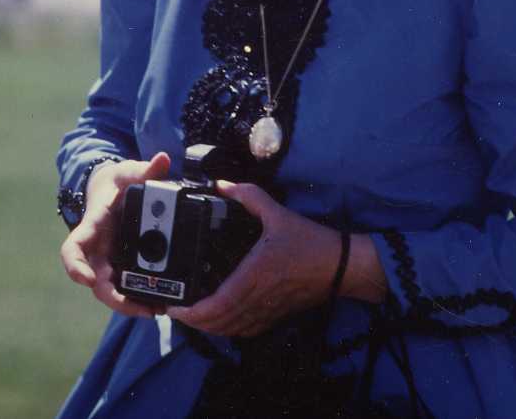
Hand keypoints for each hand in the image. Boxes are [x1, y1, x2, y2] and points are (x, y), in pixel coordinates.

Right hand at [60, 151, 170, 317]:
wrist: (113, 191)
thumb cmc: (116, 183)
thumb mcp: (128, 172)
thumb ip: (144, 168)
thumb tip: (163, 159)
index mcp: (92, 226)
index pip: (74, 248)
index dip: (75, 266)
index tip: (86, 279)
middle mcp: (96, 249)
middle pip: (94, 281)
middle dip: (115, 298)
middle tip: (142, 308)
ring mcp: (107, 260)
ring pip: (110, 290)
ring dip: (129, 304)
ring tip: (156, 311)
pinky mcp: (120, 266)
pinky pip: (124, 288)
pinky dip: (138, 299)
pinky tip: (159, 306)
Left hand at [167, 181, 341, 337]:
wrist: (340, 266)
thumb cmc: (309, 241)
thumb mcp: (277, 213)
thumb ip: (248, 196)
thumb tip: (222, 185)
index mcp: (254, 275)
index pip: (217, 304)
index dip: (193, 312)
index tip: (175, 307)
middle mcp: (258, 298)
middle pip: (219, 323)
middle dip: (194, 322)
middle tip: (176, 310)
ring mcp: (267, 310)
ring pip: (231, 330)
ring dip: (210, 327)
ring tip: (193, 316)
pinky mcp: (276, 315)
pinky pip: (246, 330)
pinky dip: (229, 329)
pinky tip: (221, 320)